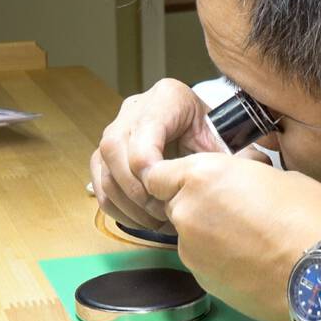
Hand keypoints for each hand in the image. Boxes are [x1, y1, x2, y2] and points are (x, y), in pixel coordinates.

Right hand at [90, 78, 222, 230]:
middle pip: (113, 150)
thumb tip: (198, 187)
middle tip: (161, 214)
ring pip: (102, 168)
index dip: (148, 172)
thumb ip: (213, 161)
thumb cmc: (216, 138)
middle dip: (135, 191)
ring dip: (125, 203)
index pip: (140, 136)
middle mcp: (135, 108)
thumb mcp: (221, 144)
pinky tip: (140, 219)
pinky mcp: (107, 151)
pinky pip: (99, 181)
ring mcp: (117, 127)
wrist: (208, 132)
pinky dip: (116, 206)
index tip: (167, 195)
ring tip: (154, 221)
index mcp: (167, 98)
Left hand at [144, 154, 320, 320]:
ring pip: (190, 237)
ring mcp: (192, 252)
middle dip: (198, 205)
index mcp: (202, 177)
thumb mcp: (277, 174)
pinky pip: (204, 263)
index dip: (177, 178)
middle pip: (175, 206)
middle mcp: (187, 213)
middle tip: (238, 209)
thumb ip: (242, 174)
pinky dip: (221, 261)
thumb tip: (242, 174)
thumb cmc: (310, 216)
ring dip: (210, 235)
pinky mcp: (205, 282)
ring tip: (253, 240)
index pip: (158, 175)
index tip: (199, 182)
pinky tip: (254, 262)